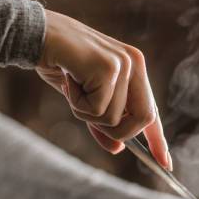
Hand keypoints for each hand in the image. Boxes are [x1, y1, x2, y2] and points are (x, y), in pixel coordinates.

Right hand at [37, 10, 171, 169]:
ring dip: (85, 113)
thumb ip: (102, 121)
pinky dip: (77, 104)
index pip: (151, 110)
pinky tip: (68, 81)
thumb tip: (117, 148)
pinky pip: (97, 109)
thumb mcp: (83, 98)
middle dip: (117, 131)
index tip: (166, 164)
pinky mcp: (108, 67)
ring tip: (72, 87)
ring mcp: (124, 64)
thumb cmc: (59, 63)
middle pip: (143, 119)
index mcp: (135, 68)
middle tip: (88, 117)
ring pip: (115, 118)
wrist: (33, 34)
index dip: (158, 140)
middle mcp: (135, 63)